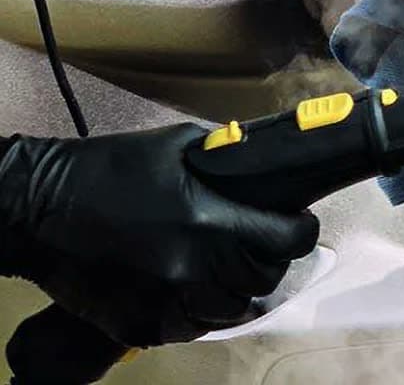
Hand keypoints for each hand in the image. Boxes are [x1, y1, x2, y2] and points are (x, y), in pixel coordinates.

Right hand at [0, 124, 318, 345]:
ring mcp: (167, 302)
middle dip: (267, 257)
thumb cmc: (104, 170)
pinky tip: (189, 284)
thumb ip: (226, 160)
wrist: (36, 210)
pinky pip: (193, 327)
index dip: (298, 230)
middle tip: (255, 242)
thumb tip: (262, 168)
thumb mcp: (176, 146)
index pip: (286, 240)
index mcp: (208, 221)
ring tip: (221, 265)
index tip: (295, 222)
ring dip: (235, 288)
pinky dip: (199, 309)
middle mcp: (193, 267)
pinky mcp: (143, 324)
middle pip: (264, 279)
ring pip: (232, 310)